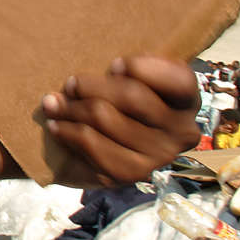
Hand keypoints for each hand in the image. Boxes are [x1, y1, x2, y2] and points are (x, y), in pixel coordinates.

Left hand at [44, 55, 200, 186]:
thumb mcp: (131, 77)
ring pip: (105, 119)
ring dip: (71, 108)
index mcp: (187, 100)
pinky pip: (92, 146)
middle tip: (70, 84)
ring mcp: (158, 156)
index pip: (178, 80)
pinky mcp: (131, 174)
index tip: (113, 65)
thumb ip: (129, 69)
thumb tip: (98, 73)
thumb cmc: (118, 98)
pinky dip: (68, 132)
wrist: (106, 143)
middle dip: (92, 86)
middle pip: (132, 97)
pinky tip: (56, 125)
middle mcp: (181, 131)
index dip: (143, 68)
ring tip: (52, 103)